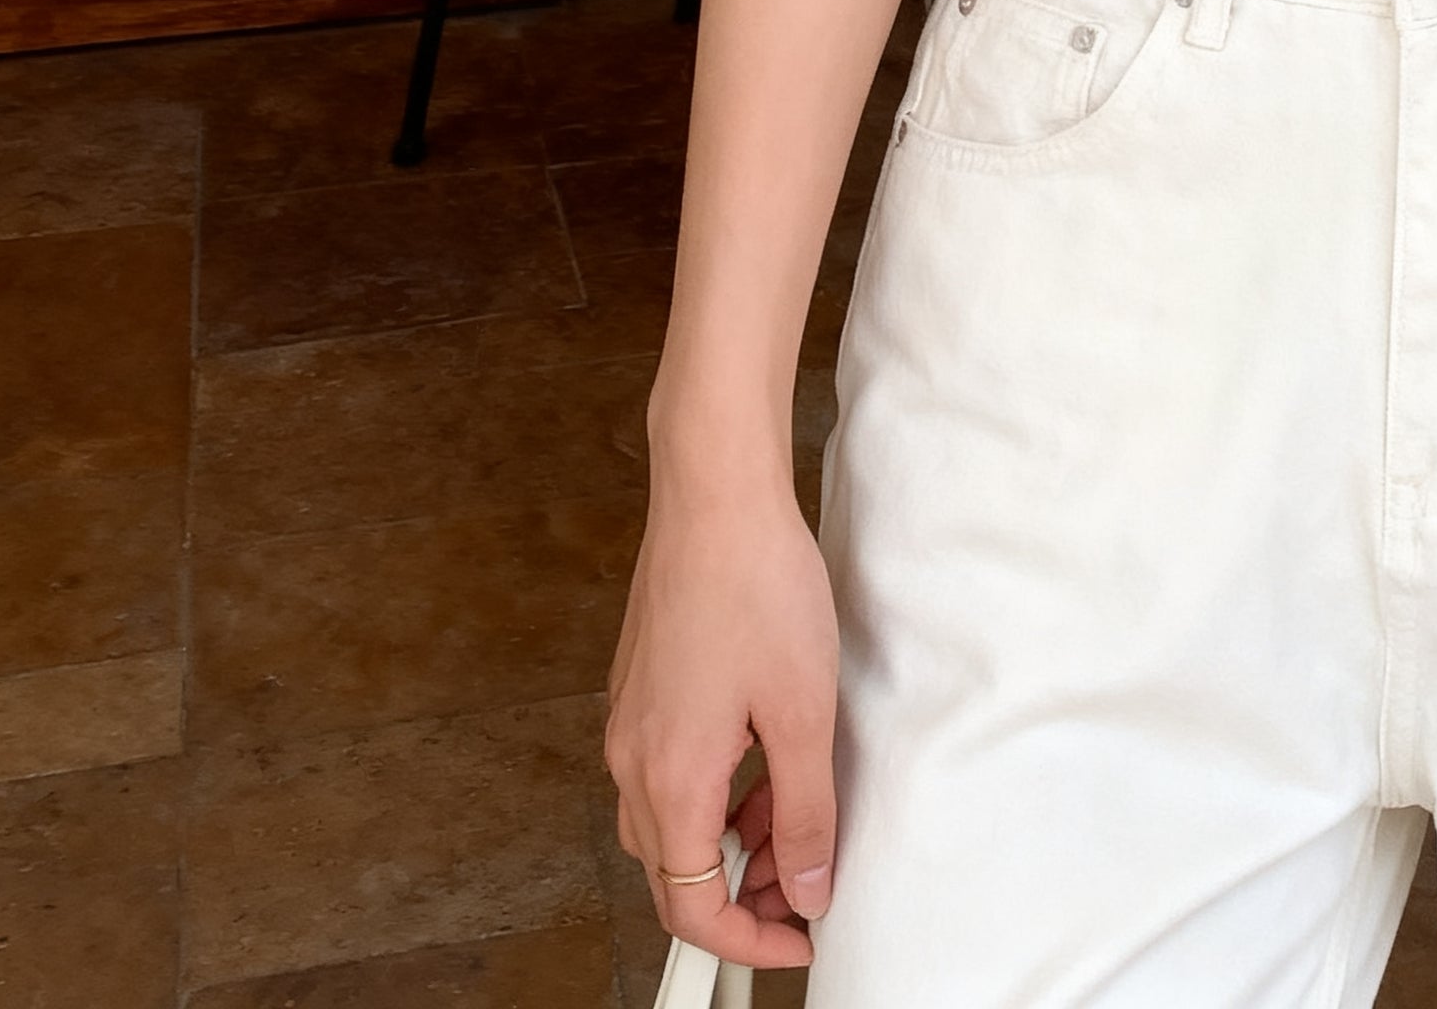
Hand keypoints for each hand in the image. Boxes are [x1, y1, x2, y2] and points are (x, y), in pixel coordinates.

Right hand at [604, 461, 840, 974]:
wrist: (714, 495)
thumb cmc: (759, 587)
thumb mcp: (803, 713)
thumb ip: (804, 815)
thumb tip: (805, 891)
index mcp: (669, 780)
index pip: (692, 909)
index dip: (749, 941)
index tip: (801, 940)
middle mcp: (632, 760)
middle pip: (673, 875)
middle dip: (741, 895)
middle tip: (806, 881)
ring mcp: (630, 723)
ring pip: (669, 824)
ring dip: (729, 840)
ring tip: (795, 812)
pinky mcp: (640, 690)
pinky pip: (667, 773)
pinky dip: (714, 791)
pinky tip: (764, 757)